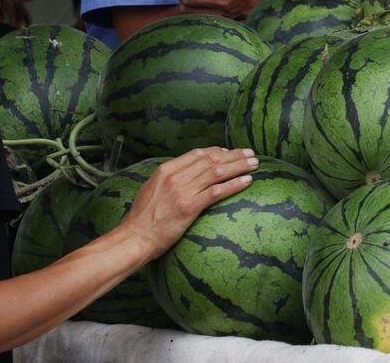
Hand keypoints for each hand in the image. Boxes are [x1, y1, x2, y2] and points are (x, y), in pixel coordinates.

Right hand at [117, 147, 256, 260]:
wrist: (134, 238)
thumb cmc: (142, 218)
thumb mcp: (151, 189)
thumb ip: (168, 178)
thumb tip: (186, 172)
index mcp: (165, 170)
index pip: (197, 154)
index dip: (217, 150)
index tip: (230, 151)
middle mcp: (175, 177)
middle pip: (211, 159)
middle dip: (234, 155)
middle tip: (250, 154)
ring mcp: (183, 191)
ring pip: (218, 172)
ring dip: (239, 166)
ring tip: (254, 164)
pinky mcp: (190, 206)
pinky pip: (218, 191)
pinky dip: (235, 184)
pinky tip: (247, 181)